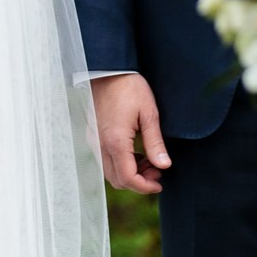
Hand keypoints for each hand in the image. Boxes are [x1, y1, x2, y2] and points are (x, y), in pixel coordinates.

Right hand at [91, 72, 169, 193]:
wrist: (107, 69)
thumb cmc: (129, 87)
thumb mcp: (148, 113)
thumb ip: (155, 142)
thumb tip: (164, 165)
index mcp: (115, 141)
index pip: (128, 178)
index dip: (145, 187)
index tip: (160, 183)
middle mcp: (100, 145)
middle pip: (117, 180)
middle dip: (138, 182)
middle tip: (157, 171)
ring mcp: (94, 140)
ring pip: (109, 172)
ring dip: (129, 173)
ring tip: (149, 161)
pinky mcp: (92, 135)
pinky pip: (104, 160)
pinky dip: (120, 164)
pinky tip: (135, 152)